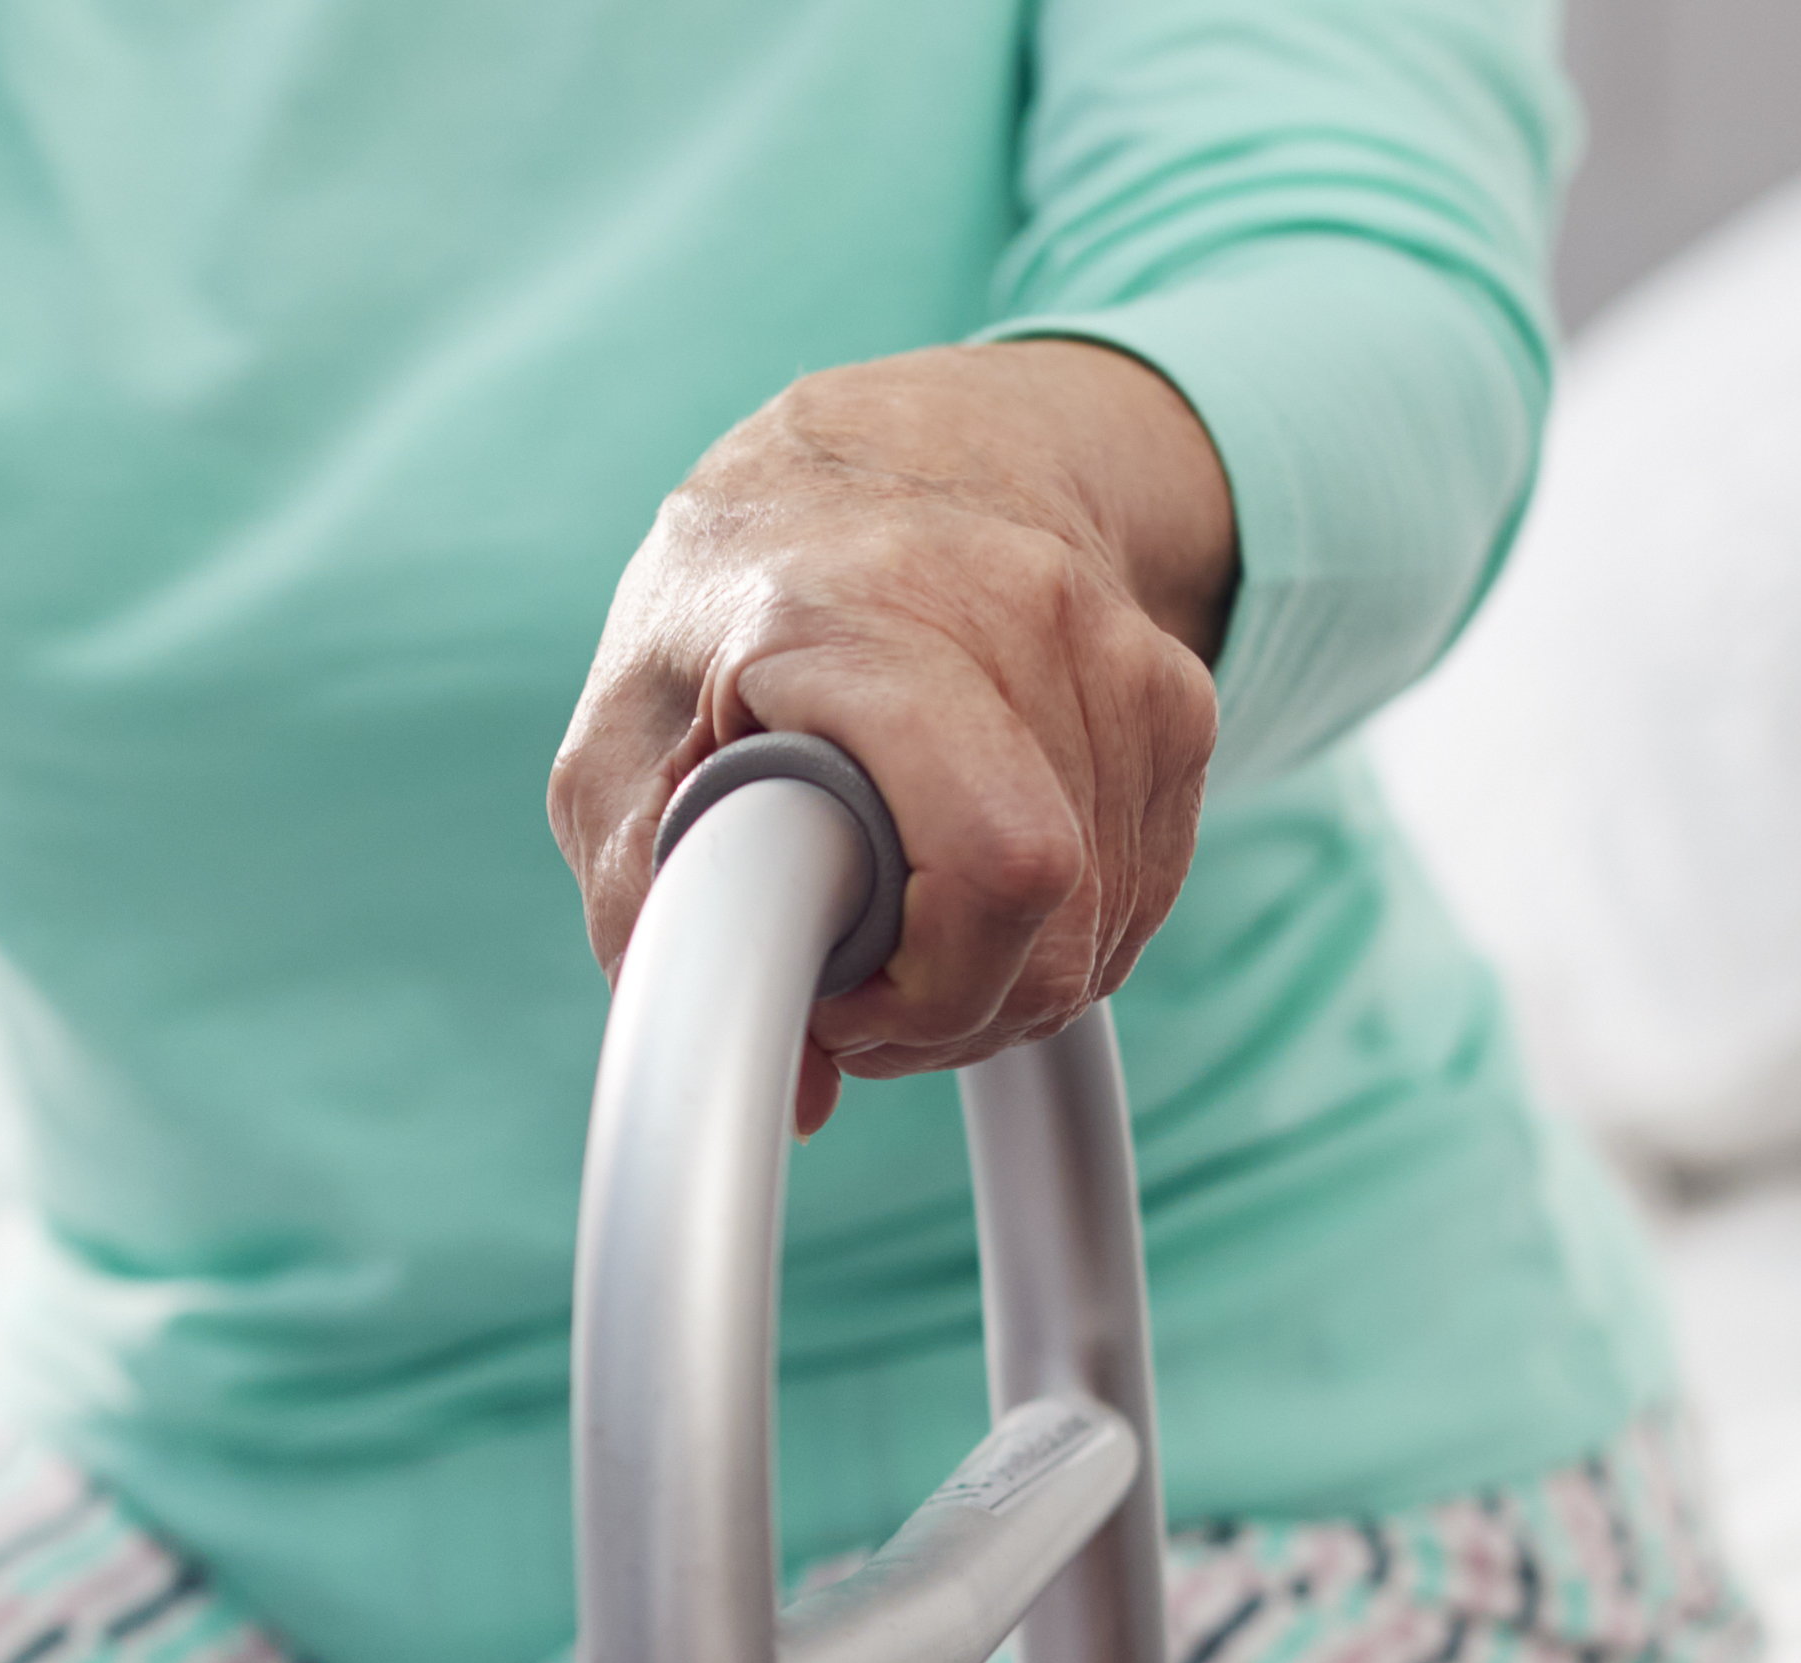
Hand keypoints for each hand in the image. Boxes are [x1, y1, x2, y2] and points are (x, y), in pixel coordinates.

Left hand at [549, 339, 1233, 1134]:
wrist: (897, 444)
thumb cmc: (736, 596)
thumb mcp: (619, 736)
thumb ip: (652, 906)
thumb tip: (799, 1080)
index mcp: (863, 617)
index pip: (998, 862)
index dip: (917, 991)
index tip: (829, 996)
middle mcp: (1020, 614)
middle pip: (1056, 929)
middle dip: (947, 1012)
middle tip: (854, 986)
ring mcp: (1123, 655)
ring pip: (1105, 936)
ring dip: (997, 986)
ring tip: (898, 926)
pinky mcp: (1180, 702)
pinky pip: (1142, 903)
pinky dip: (1058, 941)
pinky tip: (971, 888)